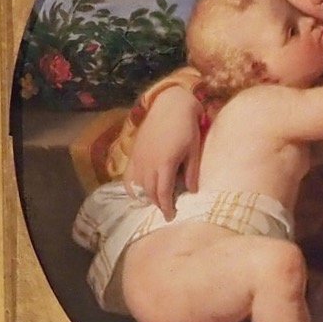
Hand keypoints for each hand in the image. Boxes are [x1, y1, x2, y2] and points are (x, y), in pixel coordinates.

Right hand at [130, 85, 201, 217]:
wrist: (171, 104)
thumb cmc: (187, 126)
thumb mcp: (193, 150)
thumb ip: (191, 172)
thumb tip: (191, 191)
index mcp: (165, 165)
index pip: (163, 194)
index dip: (166, 208)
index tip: (171, 216)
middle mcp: (148, 164)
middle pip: (150, 192)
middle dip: (158, 204)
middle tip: (166, 210)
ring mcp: (139, 158)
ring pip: (139, 185)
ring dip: (146, 197)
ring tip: (155, 202)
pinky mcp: (134, 152)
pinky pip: (129, 175)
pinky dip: (132, 187)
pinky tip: (136, 193)